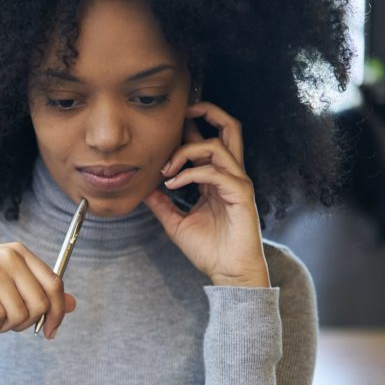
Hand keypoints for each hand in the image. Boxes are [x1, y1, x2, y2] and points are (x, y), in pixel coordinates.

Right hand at [0, 242, 75, 338]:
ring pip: (18, 315)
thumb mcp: (6, 283)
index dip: (58, 313)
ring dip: (4, 328)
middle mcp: (7, 256)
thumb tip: (73, 305)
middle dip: (26, 324)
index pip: (55, 284)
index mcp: (19, 252)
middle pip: (40, 304)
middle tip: (6, 325)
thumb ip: (37, 291)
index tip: (50, 332)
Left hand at [144, 102, 270, 287]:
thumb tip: (142, 191)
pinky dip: (191, 174)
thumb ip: (161, 204)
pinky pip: (216, 172)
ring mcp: (237, 183)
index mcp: (216, 178)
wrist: (229, 273)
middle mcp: (229, 175)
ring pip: (218, 146)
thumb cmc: (209, 249)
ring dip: (186, 152)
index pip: (207, 141)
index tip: (162, 134)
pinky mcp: (241, 194)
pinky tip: (173, 185)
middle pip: (229, 128)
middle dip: (207, 111)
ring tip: (165, 171)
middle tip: (181, 112)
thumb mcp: (176, 223)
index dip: (188, 129)